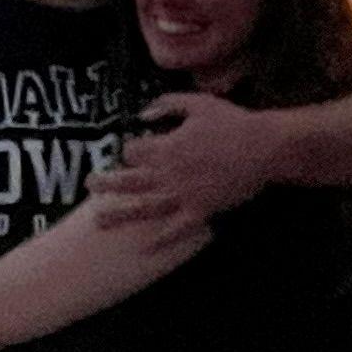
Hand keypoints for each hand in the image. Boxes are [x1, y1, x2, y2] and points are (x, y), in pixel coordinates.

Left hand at [94, 90, 276, 231]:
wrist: (264, 148)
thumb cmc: (232, 122)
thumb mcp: (197, 103)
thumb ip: (166, 105)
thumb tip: (142, 115)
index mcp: (167, 147)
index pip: (133, 151)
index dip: (129, 150)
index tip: (132, 152)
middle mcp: (169, 174)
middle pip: (129, 180)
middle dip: (106, 182)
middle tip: (87, 185)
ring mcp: (184, 195)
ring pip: (144, 207)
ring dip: (119, 213)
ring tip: (98, 220)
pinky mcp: (200, 211)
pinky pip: (176, 229)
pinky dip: (160, 240)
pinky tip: (143, 248)